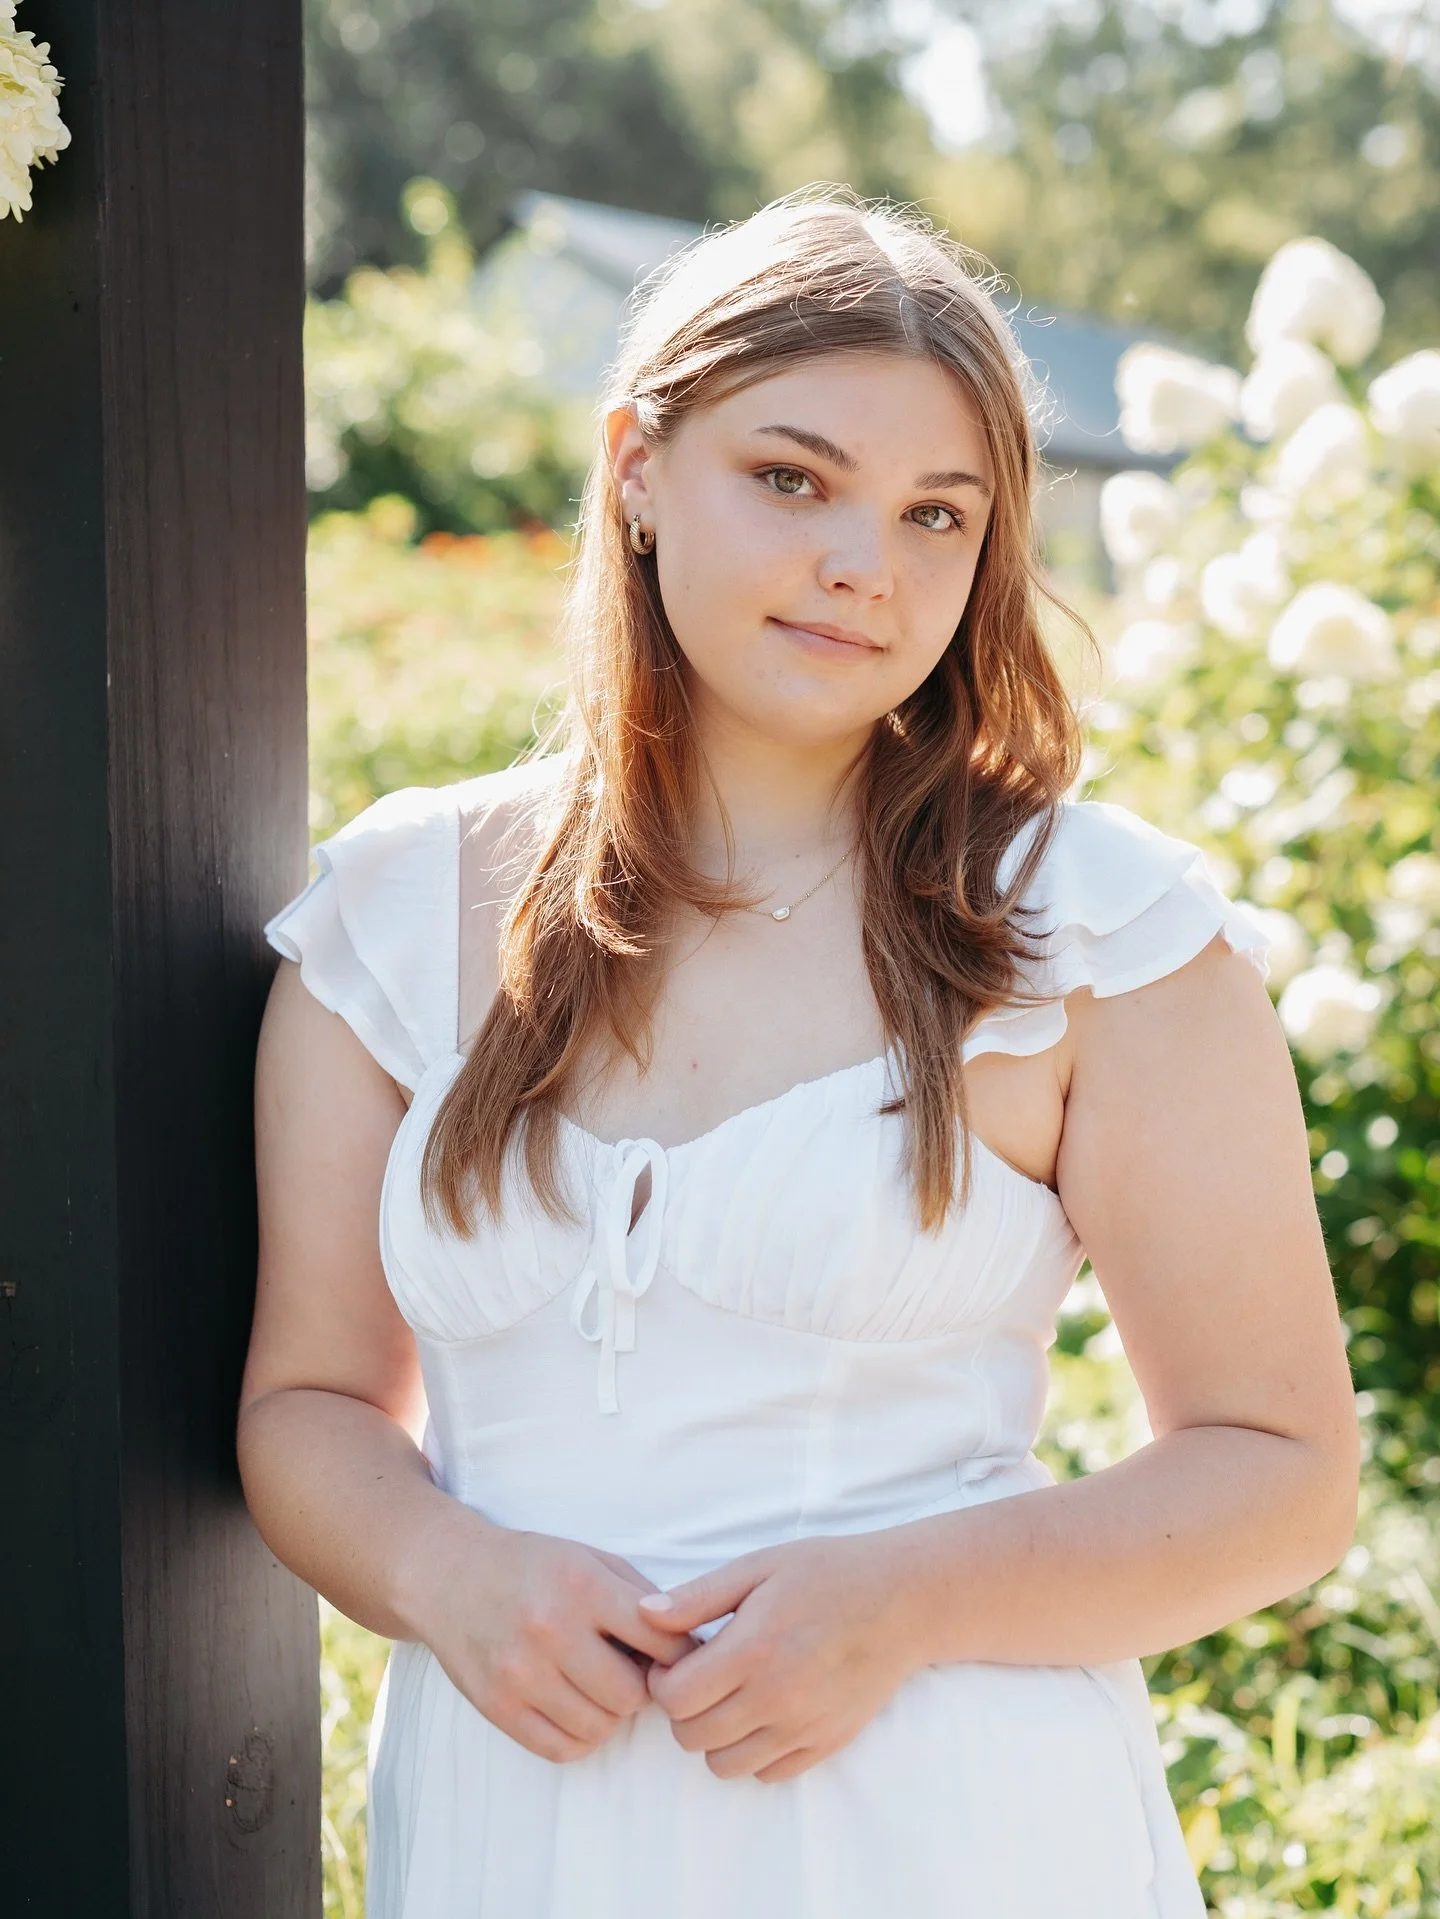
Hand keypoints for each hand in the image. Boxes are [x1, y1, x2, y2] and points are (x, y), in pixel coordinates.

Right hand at [405, 1518, 696, 1764]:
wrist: (448, 1574)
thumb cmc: (532, 1565)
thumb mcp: (590, 1558)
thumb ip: (640, 1597)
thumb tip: (690, 1646)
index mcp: (582, 1586)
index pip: (661, 1640)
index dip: (681, 1653)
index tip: (677, 1655)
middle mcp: (551, 1630)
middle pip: (632, 1695)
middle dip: (642, 1688)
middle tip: (631, 1671)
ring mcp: (520, 1672)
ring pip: (601, 1727)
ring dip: (611, 1714)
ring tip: (600, 1686)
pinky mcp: (497, 1706)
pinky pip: (562, 1749)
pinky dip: (580, 1735)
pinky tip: (575, 1706)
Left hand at [638, 1533, 920, 1782]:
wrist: (903, 1601)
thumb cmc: (828, 1574)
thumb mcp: (758, 1567)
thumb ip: (698, 1597)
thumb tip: (643, 1615)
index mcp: (751, 1650)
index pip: (675, 1699)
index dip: (663, 1681)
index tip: (678, 1661)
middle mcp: (775, 1698)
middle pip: (692, 1737)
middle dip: (684, 1710)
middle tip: (702, 1677)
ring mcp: (802, 1727)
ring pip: (725, 1766)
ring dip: (716, 1736)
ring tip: (731, 1697)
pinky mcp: (826, 1743)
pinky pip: (768, 1773)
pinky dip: (755, 1751)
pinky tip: (764, 1711)